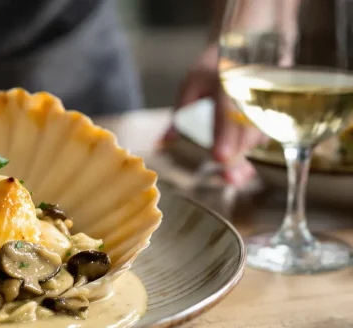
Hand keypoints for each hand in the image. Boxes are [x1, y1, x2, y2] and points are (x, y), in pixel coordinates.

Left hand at [160, 43, 266, 185]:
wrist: (248, 44)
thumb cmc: (213, 67)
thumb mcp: (191, 84)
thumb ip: (179, 114)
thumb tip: (161, 143)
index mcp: (226, 81)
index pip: (226, 112)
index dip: (224, 136)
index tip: (219, 158)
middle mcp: (249, 90)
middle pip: (246, 129)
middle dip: (237, 155)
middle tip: (229, 177)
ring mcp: (265, 100)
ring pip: (258, 134)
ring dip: (245, 156)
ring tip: (233, 176)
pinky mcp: (273, 109)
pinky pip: (264, 134)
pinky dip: (251, 153)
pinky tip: (242, 171)